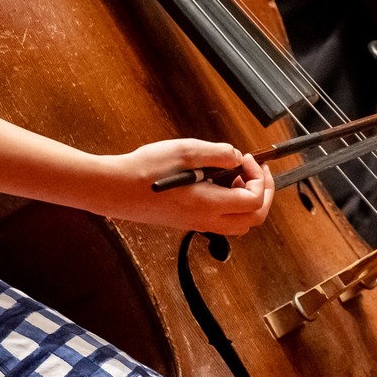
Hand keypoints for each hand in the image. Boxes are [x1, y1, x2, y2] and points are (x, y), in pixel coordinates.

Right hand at [100, 138, 273, 235]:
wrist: (114, 189)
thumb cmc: (145, 170)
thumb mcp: (185, 151)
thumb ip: (217, 154)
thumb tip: (236, 158)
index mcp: (209, 204)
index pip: (254, 201)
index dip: (258, 178)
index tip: (247, 159)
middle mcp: (206, 220)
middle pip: (253, 220)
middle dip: (262, 195)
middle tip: (256, 171)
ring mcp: (196, 224)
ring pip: (239, 225)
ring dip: (247, 202)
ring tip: (236, 177)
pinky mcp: (187, 222)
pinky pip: (221, 222)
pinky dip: (230, 206)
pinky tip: (216, 184)